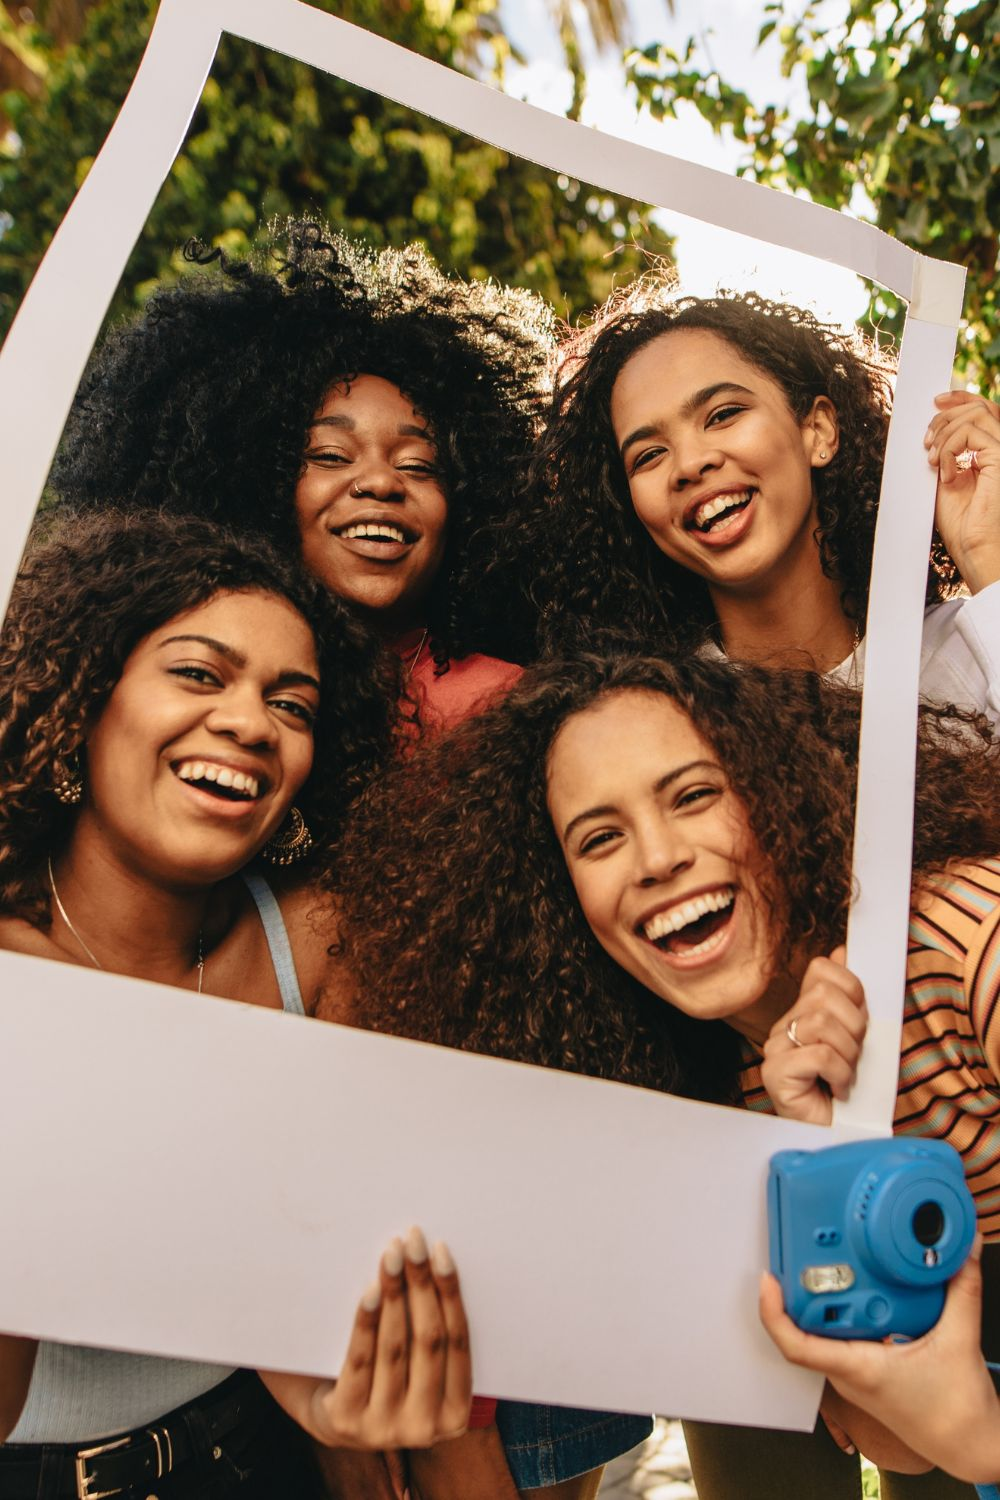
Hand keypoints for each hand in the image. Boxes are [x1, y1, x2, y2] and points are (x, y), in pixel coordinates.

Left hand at [261, 1227, 471, 1450]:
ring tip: (391, 1254)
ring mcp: (384, 1428)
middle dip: (422, 1283)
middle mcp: (424, 1426)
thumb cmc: (385, 1380)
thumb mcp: (421, 1374)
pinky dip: (367, 1321)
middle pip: (428, 1340)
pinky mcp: (348, 1420)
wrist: (328, 1416)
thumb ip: (435, 1339)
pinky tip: (370, 1290)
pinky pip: (360, 1359)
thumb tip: (438, 1264)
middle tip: (414, 1241)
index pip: (459, 1343)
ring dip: (395, 1292)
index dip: (451, 1293)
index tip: (441, 1251)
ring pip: (395, 1346)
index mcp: (454, 1415)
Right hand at [760, 947, 866, 1123]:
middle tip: (854, 1057)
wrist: (840, 1139)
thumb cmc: (851, 1091)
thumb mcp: (858, 1036)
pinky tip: (837, 1088)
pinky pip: (820, 1054)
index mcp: (801, 1012)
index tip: (861, 1021)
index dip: (852, 990)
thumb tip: (843, 950)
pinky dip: (841, 1074)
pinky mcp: (775, 1074)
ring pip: (823, 1024)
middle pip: (825, 997)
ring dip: (849, 1055)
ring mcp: (775, 1050)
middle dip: (855, 1029)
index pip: (822, 970)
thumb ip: (850, 997)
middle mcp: (782, 1027)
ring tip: (845, 1076)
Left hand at [760, 1237, 999, 1483]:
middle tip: (798, 1251)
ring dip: (824, 1297)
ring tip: (824, 1262)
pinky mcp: (867, 1369)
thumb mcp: (960, 1342)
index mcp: (858, 1368)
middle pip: (806, 1326)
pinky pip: (843, 1335)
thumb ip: (963, 1292)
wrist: (967, 1444)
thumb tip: (963, 1254)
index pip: (796, 1345)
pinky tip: (859, 1288)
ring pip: (825, 1329)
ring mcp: (856, 1371)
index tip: (767, 1280)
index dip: (773, 1312)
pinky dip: (847, 1308)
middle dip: (799, 1287)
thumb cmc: (955, 1412)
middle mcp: (849, 1370)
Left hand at [925, 391, 999, 593]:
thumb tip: (934, 432)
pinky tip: (946, 472)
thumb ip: (948, 454)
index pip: (984, 411)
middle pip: (981, 407)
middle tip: (926, 441)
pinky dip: (951, 447)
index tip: (935, 403)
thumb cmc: (965, 527)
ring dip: (945, 434)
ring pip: (977, 414)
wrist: (977, 552)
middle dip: (946, 415)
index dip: (960, 399)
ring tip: (933, 461)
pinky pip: (973, 433)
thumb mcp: (949, 481)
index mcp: (994, 454)